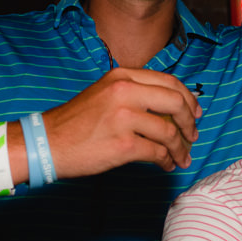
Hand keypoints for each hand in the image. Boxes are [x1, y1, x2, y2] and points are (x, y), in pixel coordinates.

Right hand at [42, 68, 200, 176]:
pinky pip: (158, 152)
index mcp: (122, 76)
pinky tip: (167, 164)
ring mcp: (124, 117)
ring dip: (181, 147)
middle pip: (176, 102)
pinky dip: (167, 160)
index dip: (188, 98)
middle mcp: (124, 92)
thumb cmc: (76, 122)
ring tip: (182, 156)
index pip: (168, 82)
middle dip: (190, 121)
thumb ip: (134, 93)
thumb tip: (170, 107)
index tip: (195, 112)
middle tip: (193, 135)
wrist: (47, 143)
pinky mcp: (123, 144)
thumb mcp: (104, 93)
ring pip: (170, 131)